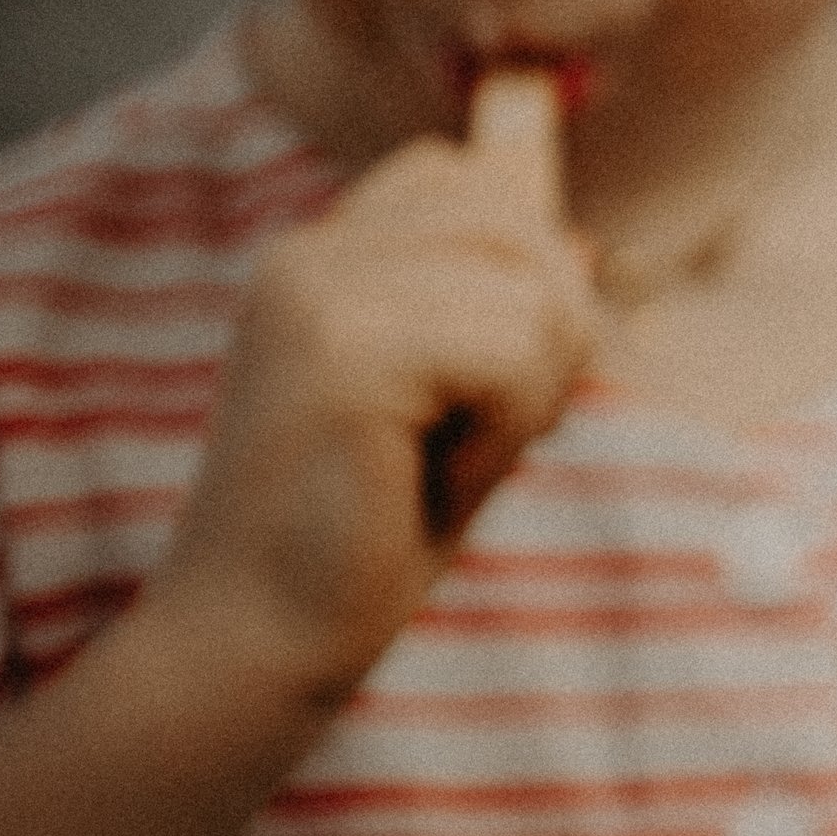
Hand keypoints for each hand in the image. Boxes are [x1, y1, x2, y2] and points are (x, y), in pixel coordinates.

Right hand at [158, 70, 598, 707]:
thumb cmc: (361, 536)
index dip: (523, 278)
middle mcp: (307, 254)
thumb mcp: (445, 398)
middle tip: (479, 438)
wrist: (252, 650)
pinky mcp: (339, 351)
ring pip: (533, 288)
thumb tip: (584, 249)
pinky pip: (513, 353)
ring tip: (442, 464)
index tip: (482, 389)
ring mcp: (315, 293)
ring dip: (527, 395)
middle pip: (518, 225)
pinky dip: (507, 434)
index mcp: (319, 255)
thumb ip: (495, 310)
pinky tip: (431, 487)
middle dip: (548, 336)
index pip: (472, 185)